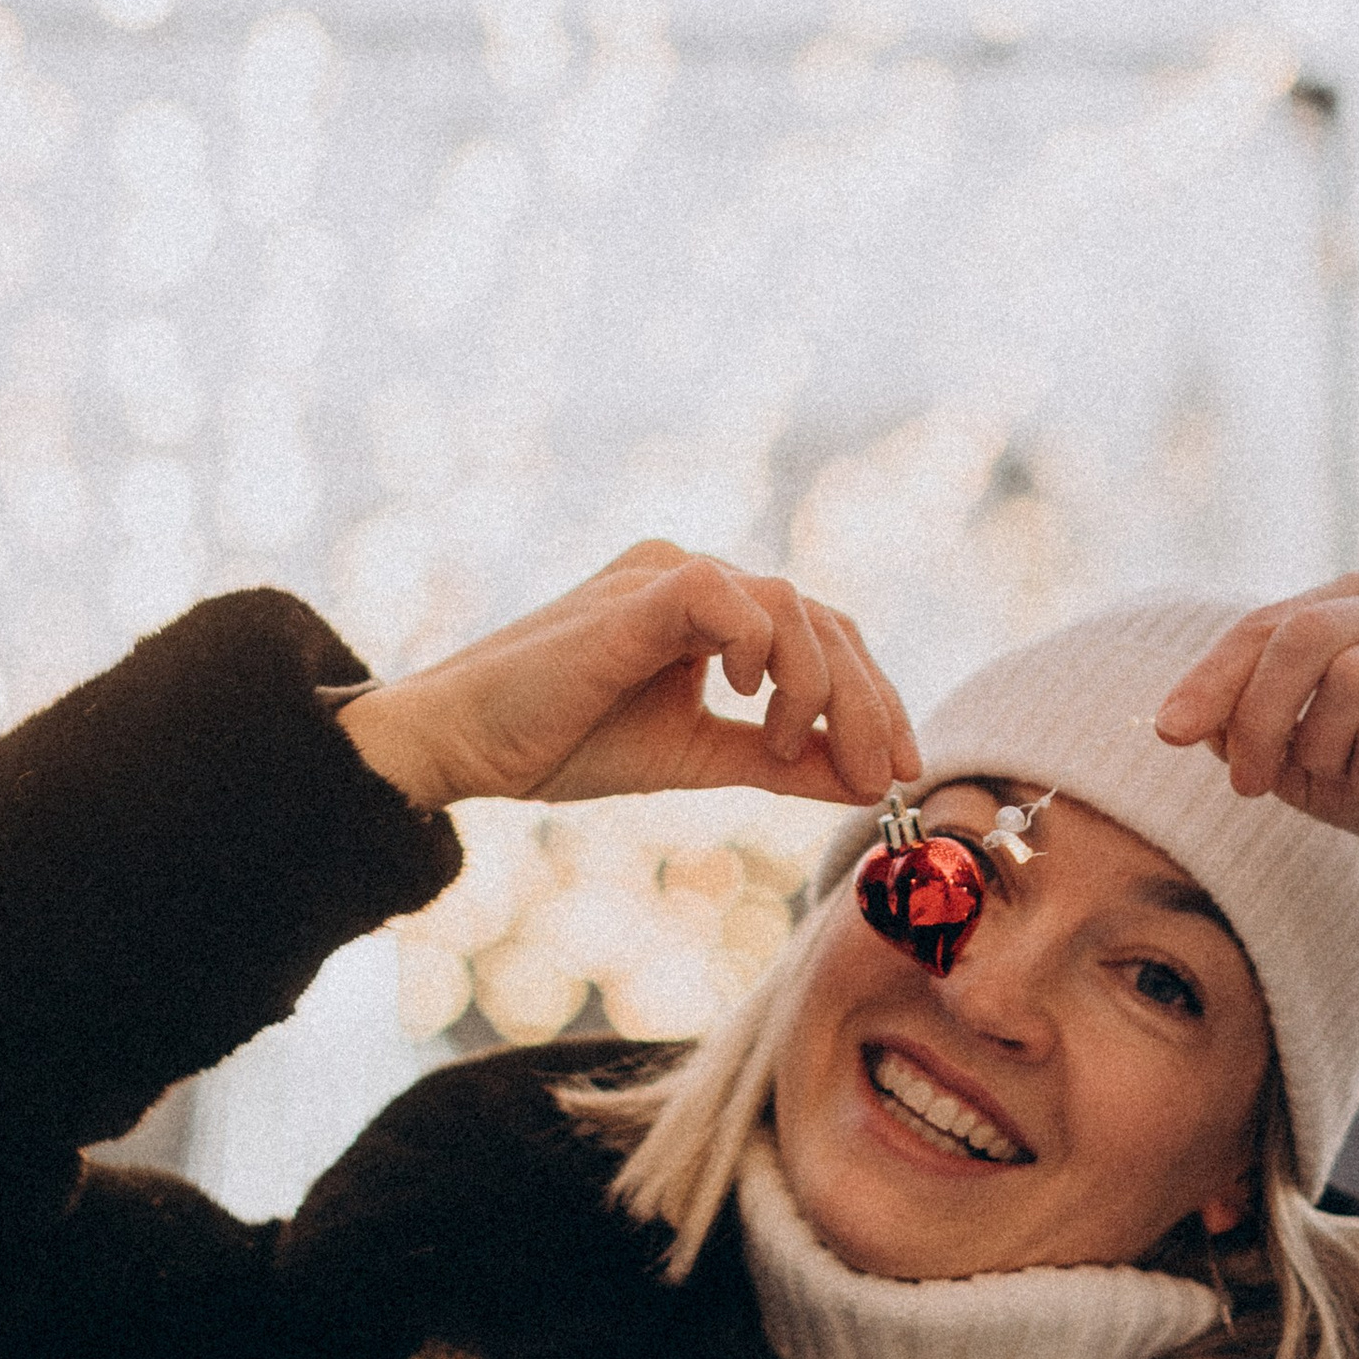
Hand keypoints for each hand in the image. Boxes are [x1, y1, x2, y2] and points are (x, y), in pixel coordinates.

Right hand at [337, 541, 919, 816]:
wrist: (462, 744)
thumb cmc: (562, 742)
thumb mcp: (696, 757)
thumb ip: (779, 760)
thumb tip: (864, 782)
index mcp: (707, 611)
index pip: (820, 635)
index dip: (872, 697)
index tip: (895, 769)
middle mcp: (693, 579)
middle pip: (820, 618)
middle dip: (867, 700)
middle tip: (883, 771)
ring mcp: (664, 576)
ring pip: (788, 603)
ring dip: (816, 685)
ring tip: (789, 745)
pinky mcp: (636, 594)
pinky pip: (722, 595)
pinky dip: (755, 648)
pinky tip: (747, 705)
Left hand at [1152, 575, 1358, 920]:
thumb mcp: (1310, 761)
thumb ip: (1251, 733)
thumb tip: (1187, 722)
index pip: (1266, 624)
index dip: (1210, 677)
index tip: (1169, 731)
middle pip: (1301, 635)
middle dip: (1257, 714)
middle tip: (1249, 783)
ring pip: (1350, 679)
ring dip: (1324, 750)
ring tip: (1343, 783)